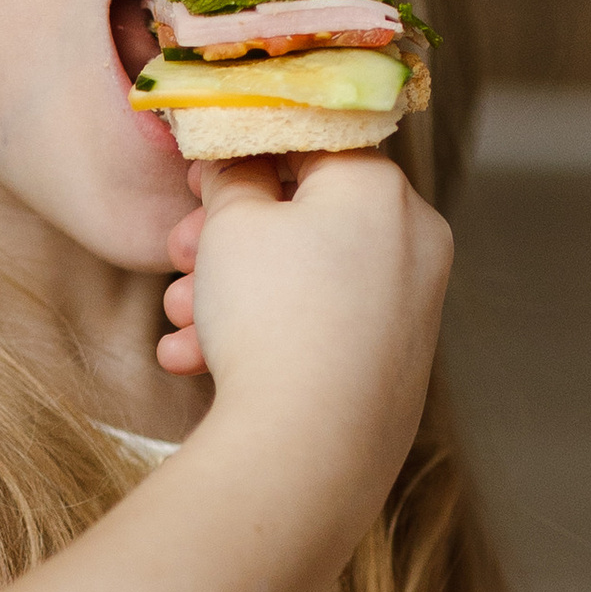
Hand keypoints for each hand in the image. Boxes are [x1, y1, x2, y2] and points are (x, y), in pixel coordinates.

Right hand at [159, 154, 449, 471]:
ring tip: (179, 320)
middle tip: (179, 253)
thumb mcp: (233, 224)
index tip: (201, 180)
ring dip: (230, 293)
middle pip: (306, 218)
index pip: (312, 145)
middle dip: (226, 239)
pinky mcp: (393, 364)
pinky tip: (198, 360)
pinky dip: (264, 335)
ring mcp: (408, 307)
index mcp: (380, 186)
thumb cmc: (272, 316)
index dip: (246, 157)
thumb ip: (235, 178)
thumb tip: (242, 168)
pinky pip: (321, 327)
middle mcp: (411, 240)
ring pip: (305, 279)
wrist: (309, 446)